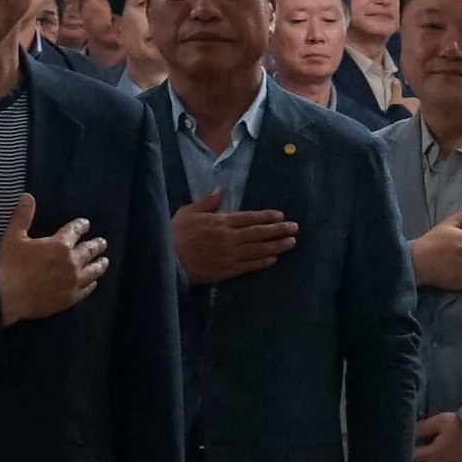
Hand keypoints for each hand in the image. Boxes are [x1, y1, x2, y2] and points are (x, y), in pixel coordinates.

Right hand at [0, 196, 107, 323]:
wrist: (7, 298)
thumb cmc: (10, 266)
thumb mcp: (13, 237)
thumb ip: (23, 216)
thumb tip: (28, 196)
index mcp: (59, 245)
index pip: (75, 231)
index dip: (81, 225)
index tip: (86, 223)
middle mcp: (71, 262)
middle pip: (89, 251)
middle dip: (96, 245)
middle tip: (103, 243)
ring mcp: (73, 282)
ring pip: (93, 271)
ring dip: (100, 264)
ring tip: (105, 261)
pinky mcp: (70, 298)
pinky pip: (86, 289)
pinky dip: (92, 284)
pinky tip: (93, 283)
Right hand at [171, 184, 297, 283]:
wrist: (166, 260)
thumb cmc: (174, 234)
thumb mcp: (187, 211)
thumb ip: (206, 202)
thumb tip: (219, 190)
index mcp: (221, 221)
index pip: (249, 217)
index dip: (266, 216)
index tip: (280, 215)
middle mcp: (230, 237)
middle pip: (259, 233)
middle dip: (278, 230)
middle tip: (295, 228)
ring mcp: (230, 255)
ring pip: (258, 249)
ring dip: (276, 246)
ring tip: (291, 243)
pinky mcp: (226, 271)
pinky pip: (248, 266)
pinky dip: (261, 262)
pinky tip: (273, 259)